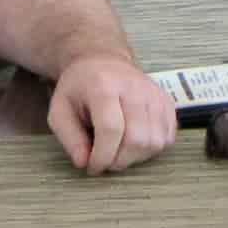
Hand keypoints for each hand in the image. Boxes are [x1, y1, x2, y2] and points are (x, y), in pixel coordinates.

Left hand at [47, 54, 176, 174]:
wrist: (103, 61)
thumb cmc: (80, 87)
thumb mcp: (60, 110)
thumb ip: (70, 138)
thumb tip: (84, 163)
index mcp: (103, 86)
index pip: (111, 129)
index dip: (102, 156)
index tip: (92, 166)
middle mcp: (135, 88)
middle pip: (136, 139)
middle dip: (119, 161)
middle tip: (105, 160)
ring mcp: (155, 94)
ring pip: (154, 142)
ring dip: (135, 157)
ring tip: (119, 150)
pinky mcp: (167, 102)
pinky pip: (167, 138)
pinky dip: (151, 149)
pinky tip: (134, 142)